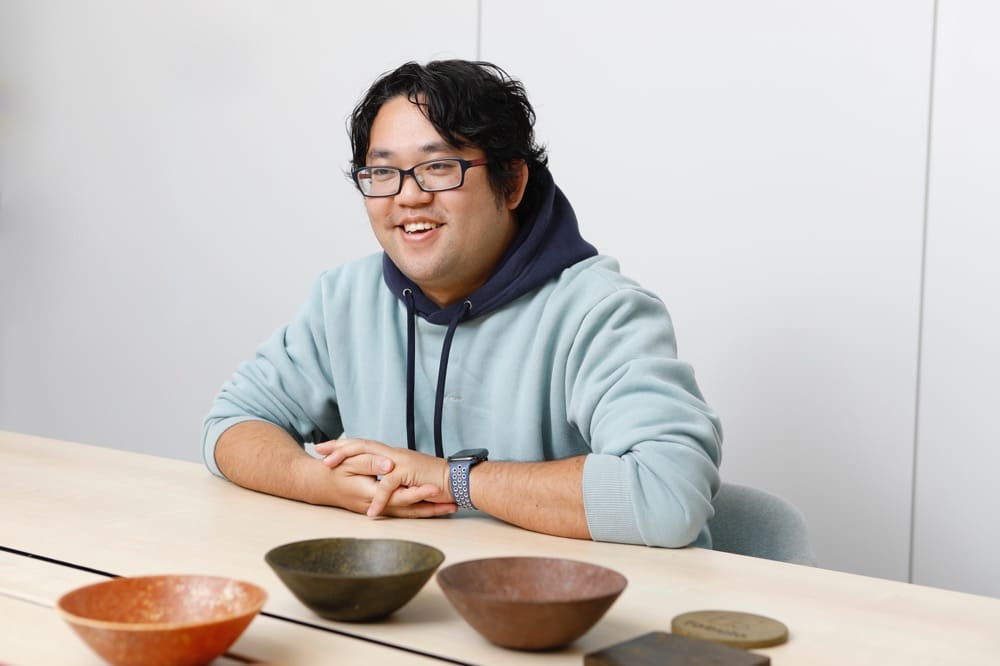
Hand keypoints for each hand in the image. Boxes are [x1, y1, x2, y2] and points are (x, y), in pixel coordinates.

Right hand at [318, 439, 452, 516]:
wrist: (318, 485)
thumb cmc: (332, 472)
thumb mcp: (348, 462)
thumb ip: (370, 462)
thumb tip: (390, 465)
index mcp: (368, 492)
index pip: (397, 494)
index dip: (417, 492)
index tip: (435, 488)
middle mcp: (374, 506)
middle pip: (407, 509)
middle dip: (431, 507)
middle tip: (453, 504)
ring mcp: (376, 509)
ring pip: (406, 514)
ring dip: (428, 512)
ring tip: (451, 508)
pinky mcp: (378, 509)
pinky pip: (401, 513)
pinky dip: (417, 512)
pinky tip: (434, 509)